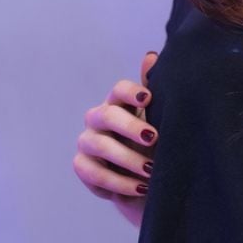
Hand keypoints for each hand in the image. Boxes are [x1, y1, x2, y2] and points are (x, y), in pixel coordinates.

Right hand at [72, 52, 158, 226]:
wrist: (146, 178)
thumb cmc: (154, 140)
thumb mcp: (160, 118)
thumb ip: (157, 89)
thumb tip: (151, 56)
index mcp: (120, 102)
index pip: (119, 89)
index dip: (131, 92)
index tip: (148, 98)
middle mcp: (99, 117)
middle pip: (107, 115)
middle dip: (130, 127)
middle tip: (154, 138)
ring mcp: (87, 141)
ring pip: (100, 146)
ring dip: (128, 159)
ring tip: (152, 171)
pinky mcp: (82, 165)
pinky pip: (95, 173)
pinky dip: (119, 182)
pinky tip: (140, 187)